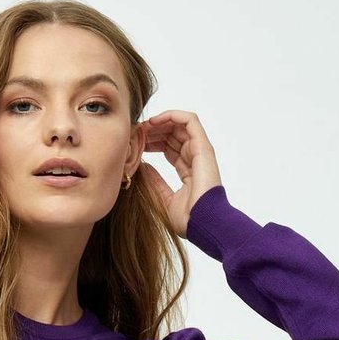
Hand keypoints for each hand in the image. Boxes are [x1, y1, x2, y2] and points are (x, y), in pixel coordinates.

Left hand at [138, 110, 222, 237]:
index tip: (135, 144)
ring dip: (159, 123)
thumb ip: (155, 183)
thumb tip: (143, 168)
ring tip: (142, 127)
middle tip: (135, 133)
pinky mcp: (203, 147)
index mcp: (188, 171)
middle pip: (173, 135)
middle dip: (153, 131)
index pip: (169, 149)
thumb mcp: (164, 200)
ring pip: (179, 125)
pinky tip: (154, 121)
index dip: (152, 143)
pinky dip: (172, 115)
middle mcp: (195, 159)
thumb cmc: (189, 219)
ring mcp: (200, 151)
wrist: (202, 223)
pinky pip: (190, 120)